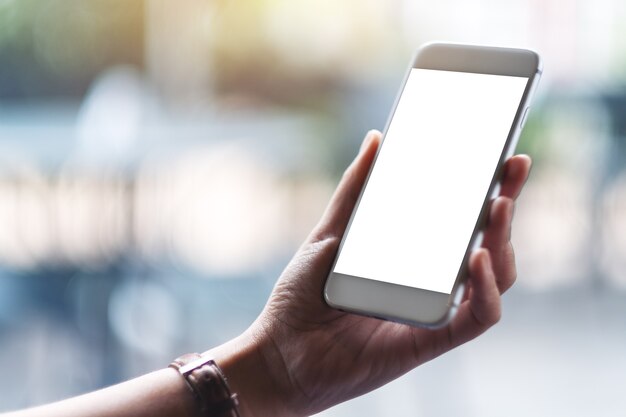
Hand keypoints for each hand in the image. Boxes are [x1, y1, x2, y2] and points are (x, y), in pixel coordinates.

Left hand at [209, 130, 531, 416]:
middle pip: (489, 246)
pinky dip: (486, 289)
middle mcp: (432, 283)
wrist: (282, 352)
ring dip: (504, 243)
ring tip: (497, 207)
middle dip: (508, 208)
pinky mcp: (432, 340)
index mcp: (414, 257)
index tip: (507, 158)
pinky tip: (477, 257)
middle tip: (513, 171)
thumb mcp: (329, 234)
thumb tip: (377, 139)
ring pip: (495, 280)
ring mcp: (435, 310)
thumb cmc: (302, 296)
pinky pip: (478, 318)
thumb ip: (355, 191)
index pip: (464, 223)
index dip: (492, 192)